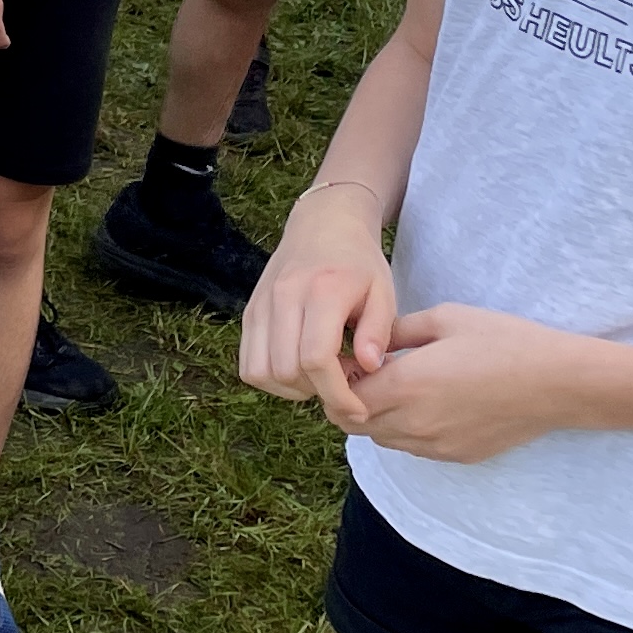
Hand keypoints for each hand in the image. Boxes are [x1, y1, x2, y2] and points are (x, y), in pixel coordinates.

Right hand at [242, 186, 393, 426]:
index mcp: (322, 290)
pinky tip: (298, 369)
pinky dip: (271, 379)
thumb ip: (378, 331)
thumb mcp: (383, 292)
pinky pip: (248, 364)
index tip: (359, 407)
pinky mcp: (249, 312)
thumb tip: (368, 369)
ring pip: (261, 372)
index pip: (317, 358)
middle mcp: (283, 297)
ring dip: (291, 388)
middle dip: (318, 392)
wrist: (324, 224)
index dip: (338, 393)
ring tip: (319, 377)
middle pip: (287, 370)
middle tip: (342, 385)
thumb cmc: (359, 263)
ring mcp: (260, 305)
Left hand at [339, 304, 581, 460]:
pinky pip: (412, 448)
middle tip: (366, 373)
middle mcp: (414, 423)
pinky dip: (405, 429)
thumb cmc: (503, 341)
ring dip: (376, 417)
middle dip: (349, 400)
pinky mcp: (455, 456)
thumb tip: (368, 340)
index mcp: (406, 385)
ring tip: (398, 386)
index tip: (350, 359)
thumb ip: (397, 330)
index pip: (343, 398)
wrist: (557, 382)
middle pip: (354, 425)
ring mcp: (435, 445)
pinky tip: (428, 402)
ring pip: (382, 439)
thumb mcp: (445, 318)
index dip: (339, 379)